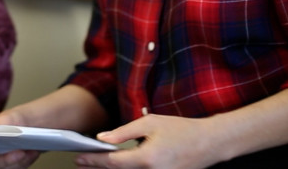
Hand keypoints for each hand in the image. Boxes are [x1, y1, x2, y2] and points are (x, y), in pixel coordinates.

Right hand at [0, 109, 40, 168]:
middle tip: (20, 152)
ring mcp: (0, 161)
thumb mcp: (10, 115)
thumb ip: (2, 121)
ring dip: (19, 162)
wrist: (33, 125)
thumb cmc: (17, 119)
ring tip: (30, 150)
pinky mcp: (12, 166)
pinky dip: (26, 161)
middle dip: (6, 160)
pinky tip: (33, 152)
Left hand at [74, 114, 217, 168]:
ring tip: (95, 163)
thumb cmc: (182, 130)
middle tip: (81, 161)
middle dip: (97, 167)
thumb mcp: (150, 123)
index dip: (93, 160)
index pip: (112, 162)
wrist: (210, 143)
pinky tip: (116, 164)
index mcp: (146, 159)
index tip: (78, 158)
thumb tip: (102, 138)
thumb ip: (124, 132)